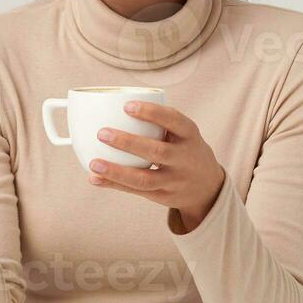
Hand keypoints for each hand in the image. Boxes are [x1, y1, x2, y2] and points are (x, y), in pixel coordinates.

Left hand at [86, 101, 225, 232]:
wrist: (208, 186)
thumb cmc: (183, 149)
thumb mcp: (182, 133)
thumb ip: (158, 123)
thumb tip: (111, 107)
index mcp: (189, 135)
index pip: (174, 120)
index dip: (152, 113)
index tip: (126, 106)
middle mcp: (185, 158)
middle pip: (158, 151)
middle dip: (128, 143)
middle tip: (102, 133)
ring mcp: (175, 180)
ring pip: (145, 178)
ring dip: (117, 171)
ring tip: (94, 163)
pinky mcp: (164, 197)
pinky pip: (137, 192)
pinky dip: (114, 184)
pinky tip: (95, 178)